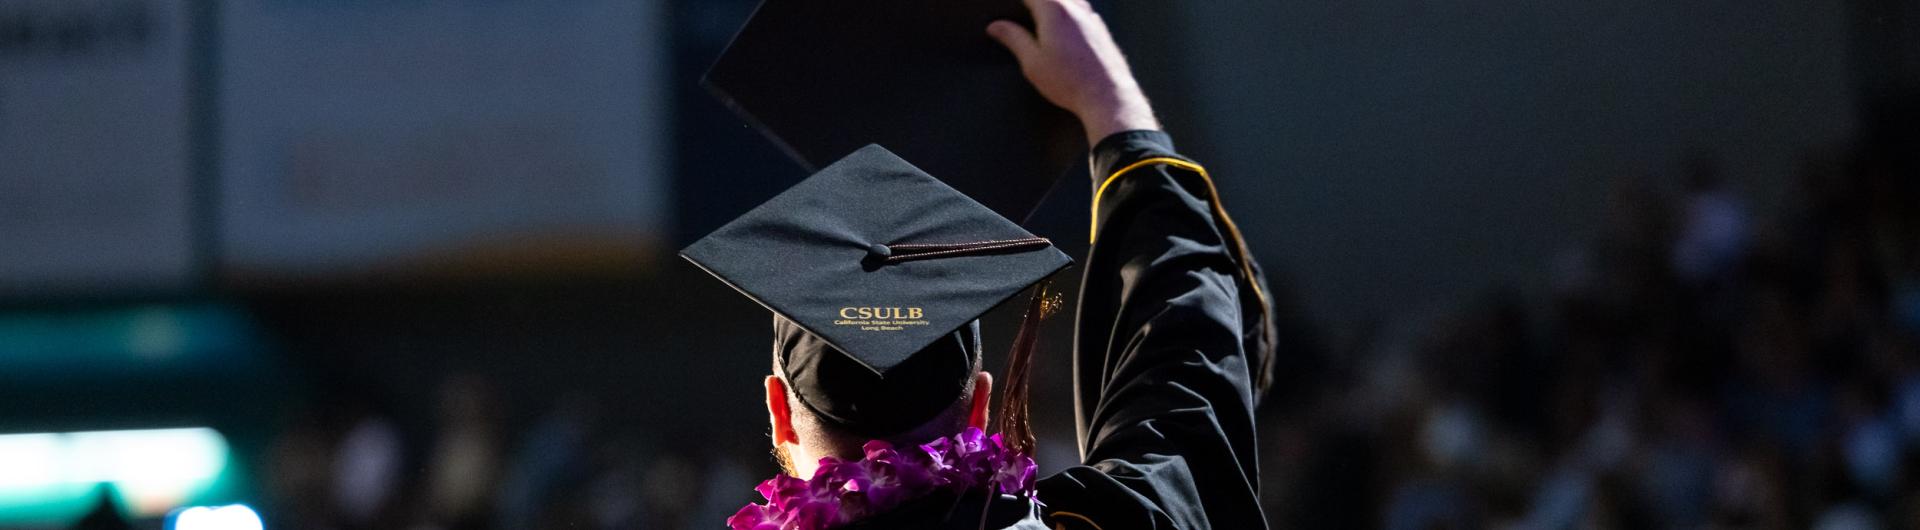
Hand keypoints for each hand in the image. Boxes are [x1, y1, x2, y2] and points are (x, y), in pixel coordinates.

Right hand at [987, 0, 1159, 145]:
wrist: (1107, 96)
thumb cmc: (1070, 82)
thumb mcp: (1032, 63)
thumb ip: (1013, 38)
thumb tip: (996, 26)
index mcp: (1054, 10)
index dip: (1017, 2)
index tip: (1007, 9)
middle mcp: (1075, 8)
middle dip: (1035, 2)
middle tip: (1024, 10)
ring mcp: (1090, 17)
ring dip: (1054, 4)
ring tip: (1040, 14)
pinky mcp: (1101, 29)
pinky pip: (1082, 10)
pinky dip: (1070, 11)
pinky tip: (1065, 25)